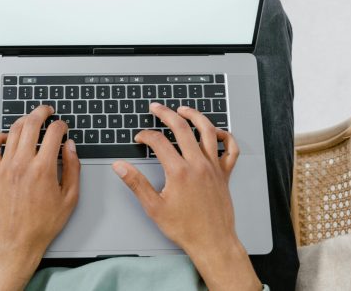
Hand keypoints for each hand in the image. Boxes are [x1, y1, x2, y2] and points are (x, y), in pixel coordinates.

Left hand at [0, 105, 79, 290]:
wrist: (18, 241)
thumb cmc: (43, 222)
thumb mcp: (70, 197)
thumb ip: (73, 168)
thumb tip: (70, 147)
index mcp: (43, 168)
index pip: (53, 133)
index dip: (61, 125)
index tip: (64, 127)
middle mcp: (23, 163)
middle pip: (31, 124)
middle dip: (42, 112)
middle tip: (48, 110)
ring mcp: (6, 166)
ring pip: (13, 130)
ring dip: (24, 119)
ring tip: (32, 119)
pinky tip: (7, 136)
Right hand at [112, 103, 260, 290]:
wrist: (212, 242)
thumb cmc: (185, 228)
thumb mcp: (154, 207)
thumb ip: (136, 183)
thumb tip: (120, 167)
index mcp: (179, 171)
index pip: (158, 142)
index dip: (145, 136)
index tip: (139, 138)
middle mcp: (197, 164)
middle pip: (181, 128)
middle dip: (166, 113)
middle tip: (156, 107)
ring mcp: (213, 167)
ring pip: (207, 131)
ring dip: (195, 116)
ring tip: (184, 109)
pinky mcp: (224, 173)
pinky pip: (230, 149)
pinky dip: (225, 137)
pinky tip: (216, 132)